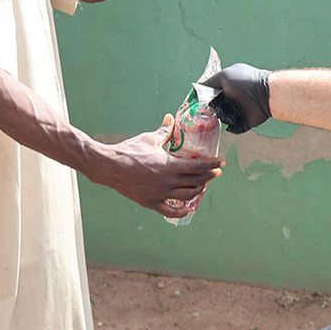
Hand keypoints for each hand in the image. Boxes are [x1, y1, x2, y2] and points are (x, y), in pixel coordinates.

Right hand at [89, 115, 223, 217]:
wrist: (110, 166)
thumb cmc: (129, 151)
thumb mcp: (150, 139)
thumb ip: (164, 131)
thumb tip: (171, 118)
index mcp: (170, 165)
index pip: (198, 166)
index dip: (212, 165)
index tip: (220, 163)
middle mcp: (168, 182)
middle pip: (196, 181)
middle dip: (208, 177)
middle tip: (215, 173)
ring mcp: (160, 194)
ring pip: (187, 196)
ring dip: (198, 190)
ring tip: (202, 185)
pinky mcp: (151, 202)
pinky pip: (170, 211)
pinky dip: (182, 210)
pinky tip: (188, 207)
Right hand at [202, 63, 272, 133]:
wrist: (265, 95)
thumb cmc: (244, 82)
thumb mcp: (223, 76)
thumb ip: (209, 82)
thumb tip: (197, 88)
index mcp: (229, 85)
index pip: (213, 93)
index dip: (206, 99)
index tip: (200, 104)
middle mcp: (233, 98)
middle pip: (217, 107)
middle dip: (214, 109)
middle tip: (214, 110)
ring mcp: (240, 110)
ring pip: (224, 118)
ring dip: (224, 117)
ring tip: (228, 114)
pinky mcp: (246, 121)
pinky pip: (234, 128)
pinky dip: (232, 128)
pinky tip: (232, 123)